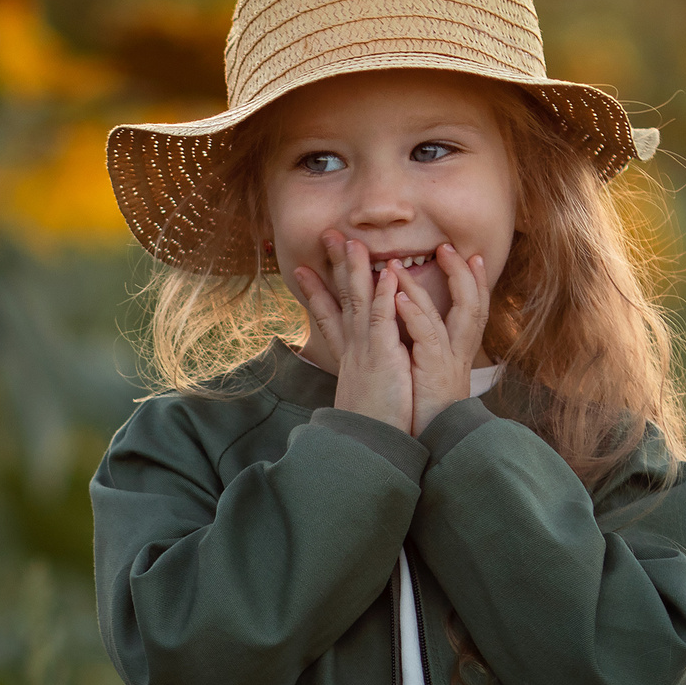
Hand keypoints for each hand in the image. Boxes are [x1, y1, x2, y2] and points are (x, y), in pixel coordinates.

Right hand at [294, 232, 414, 433]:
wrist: (368, 448)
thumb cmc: (372, 424)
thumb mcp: (362, 393)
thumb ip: (360, 373)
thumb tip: (355, 370)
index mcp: (349, 356)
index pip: (329, 315)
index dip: (316, 290)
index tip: (301, 269)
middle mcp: (353, 348)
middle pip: (341, 298)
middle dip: (334, 265)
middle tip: (328, 236)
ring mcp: (365, 350)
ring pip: (357, 301)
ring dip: (354, 269)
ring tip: (352, 242)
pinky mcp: (381, 357)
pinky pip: (380, 320)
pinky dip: (381, 296)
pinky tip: (385, 274)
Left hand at [393, 241, 493, 434]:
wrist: (427, 443)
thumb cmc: (423, 411)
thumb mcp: (430, 375)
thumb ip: (427, 350)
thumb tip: (416, 330)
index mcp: (456, 351)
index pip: (471, 308)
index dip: (473, 281)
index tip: (471, 255)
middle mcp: (457, 352)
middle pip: (472, 303)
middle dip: (461, 274)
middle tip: (448, 246)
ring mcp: (448, 360)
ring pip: (446, 314)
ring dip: (423, 286)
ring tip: (402, 264)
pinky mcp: (434, 371)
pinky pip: (427, 335)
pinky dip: (415, 313)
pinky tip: (400, 297)